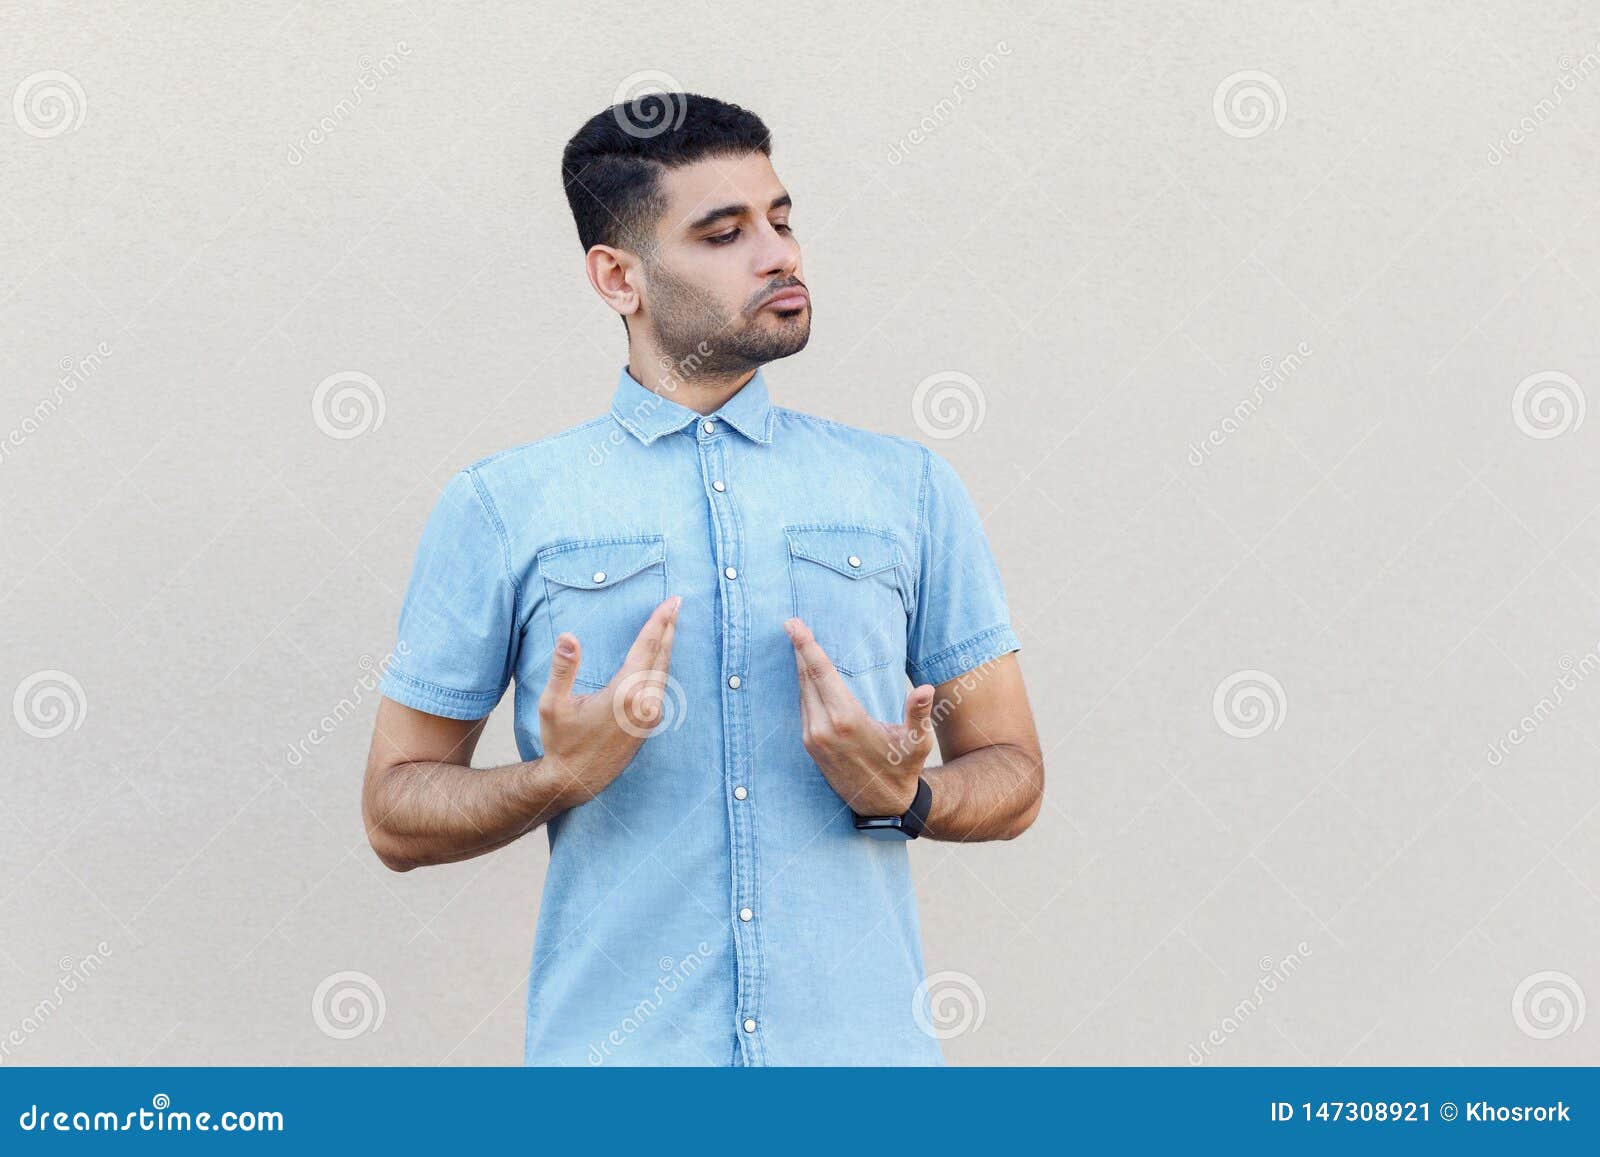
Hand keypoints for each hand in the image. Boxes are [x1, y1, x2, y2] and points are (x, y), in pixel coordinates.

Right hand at [538, 595, 680, 808]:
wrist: (576, 781)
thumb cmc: (562, 742)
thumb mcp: (552, 704)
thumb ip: (563, 669)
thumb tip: (568, 637)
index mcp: (625, 693)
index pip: (647, 647)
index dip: (659, 621)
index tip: (671, 602)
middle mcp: (644, 703)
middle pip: (662, 655)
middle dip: (670, 627)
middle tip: (677, 603)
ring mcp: (651, 715)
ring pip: (664, 671)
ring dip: (667, 645)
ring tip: (671, 624)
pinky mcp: (650, 724)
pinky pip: (661, 686)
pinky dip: (663, 665)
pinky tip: (660, 657)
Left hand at [784, 616, 935, 816]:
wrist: (883, 805)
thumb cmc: (904, 769)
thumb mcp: (917, 743)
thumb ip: (918, 714)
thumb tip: (925, 689)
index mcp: (846, 719)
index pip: (821, 673)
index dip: (807, 645)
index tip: (793, 624)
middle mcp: (823, 727)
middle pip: (806, 678)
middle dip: (799, 649)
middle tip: (791, 622)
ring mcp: (813, 738)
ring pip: (802, 692)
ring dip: (800, 667)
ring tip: (799, 642)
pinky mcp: (810, 745)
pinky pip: (803, 707)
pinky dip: (803, 687)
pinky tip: (805, 674)